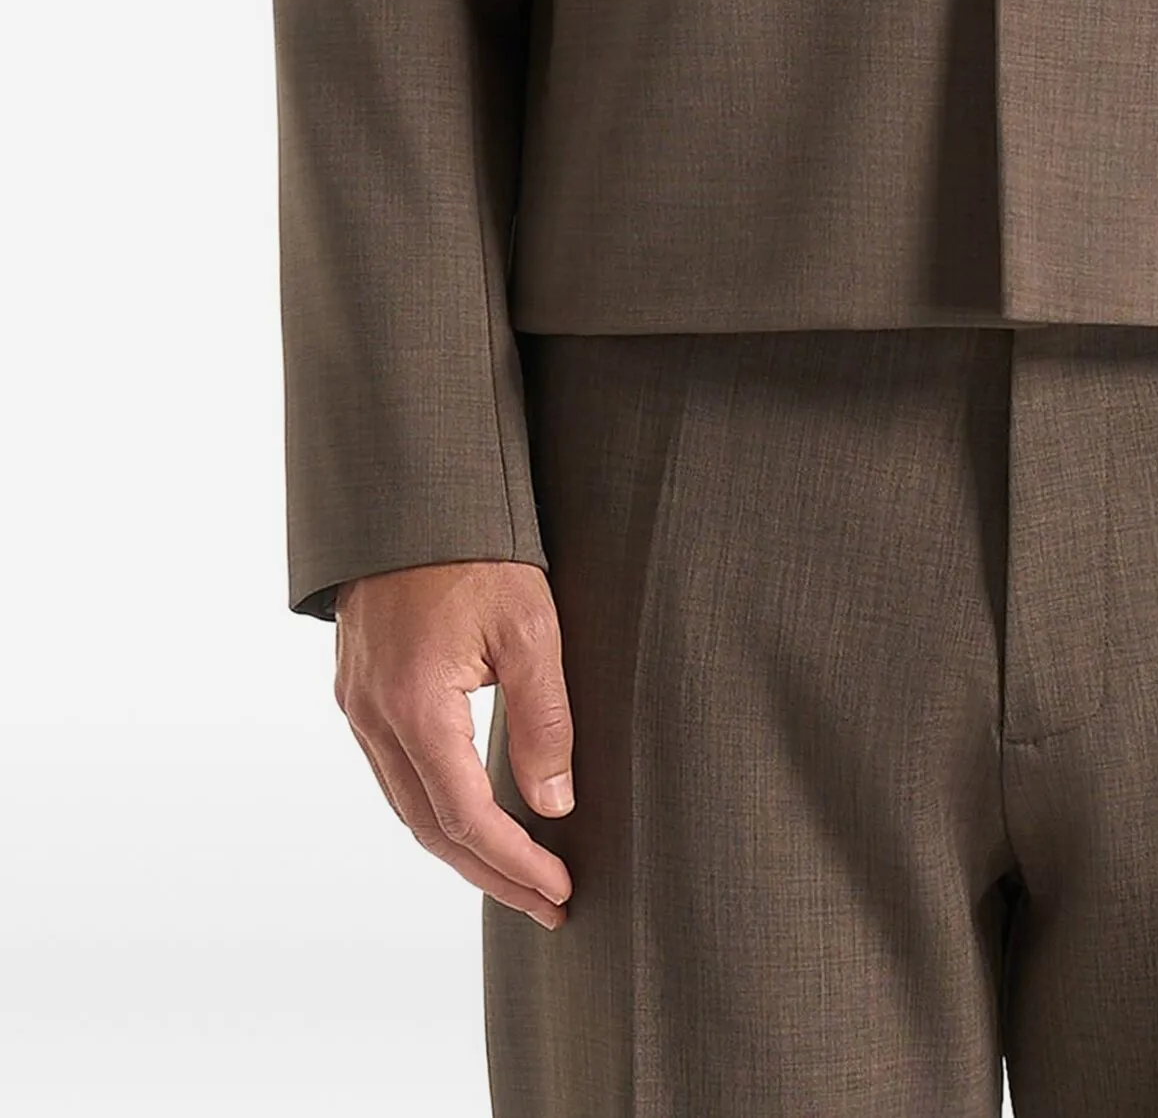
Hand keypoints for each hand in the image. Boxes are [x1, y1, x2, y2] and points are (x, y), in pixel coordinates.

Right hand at [333, 560, 574, 928]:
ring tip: (519, 875)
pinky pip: (394, 772)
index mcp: (413, 705)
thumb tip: (554, 805)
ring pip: (406, 805)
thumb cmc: (478, 552)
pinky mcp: (358, 690)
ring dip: (460, 848)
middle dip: (490, 873)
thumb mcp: (529, 627)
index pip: (464, 816)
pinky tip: (471, 816)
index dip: (513, 863)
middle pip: (429, 826)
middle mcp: (372, 716)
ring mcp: (357, 705)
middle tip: (547, 902)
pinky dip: (434, 807)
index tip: (559, 889)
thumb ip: (544, 719)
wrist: (413, 495)